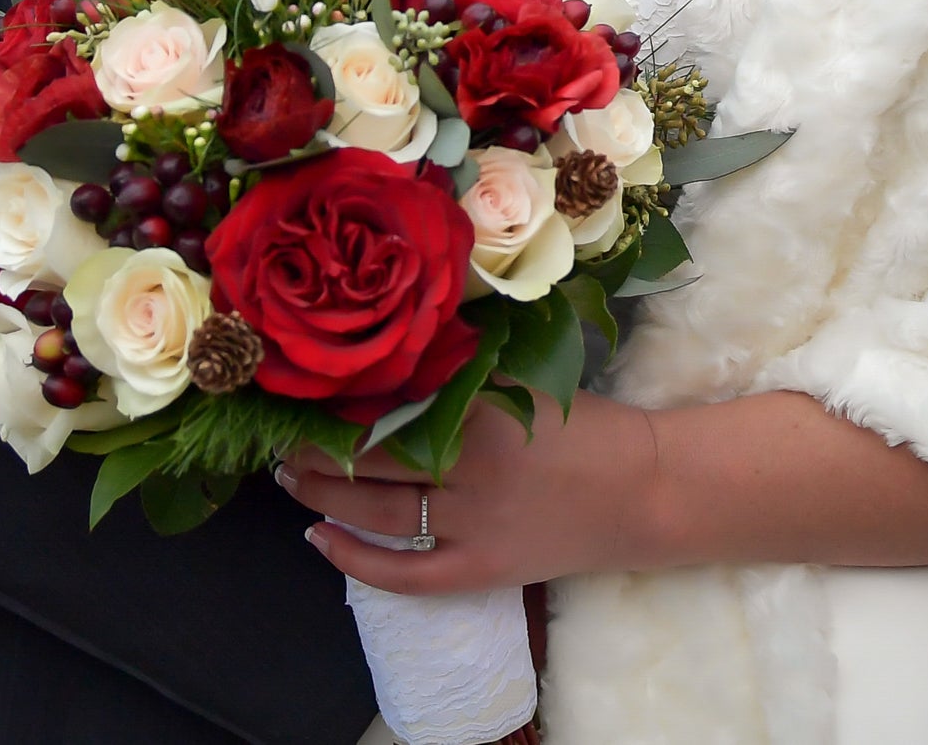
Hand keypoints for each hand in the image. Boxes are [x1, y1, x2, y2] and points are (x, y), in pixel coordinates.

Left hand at [282, 394, 665, 596]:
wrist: (644, 490)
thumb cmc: (587, 427)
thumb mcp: (527, 380)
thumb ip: (466, 368)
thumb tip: (398, 353)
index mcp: (480, 414)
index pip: (386, 407)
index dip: (336, 405)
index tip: (302, 395)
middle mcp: (468, 471)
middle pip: (368, 462)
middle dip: (315, 451)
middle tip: (283, 439)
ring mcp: (472, 526)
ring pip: (374, 513)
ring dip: (320, 496)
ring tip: (290, 479)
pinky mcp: (479, 570)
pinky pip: (403, 573)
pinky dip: (354, 560)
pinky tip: (319, 540)